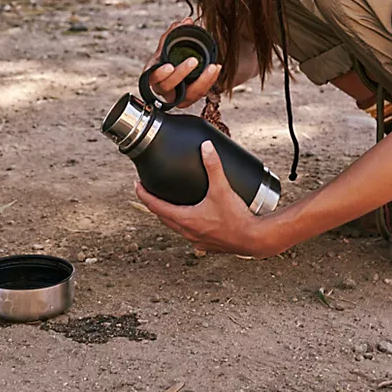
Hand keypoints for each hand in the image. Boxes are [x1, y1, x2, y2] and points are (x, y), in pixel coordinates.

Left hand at [135, 142, 282, 256]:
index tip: (137, 185)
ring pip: (176, 227)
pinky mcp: (208, 245)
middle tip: (149, 192)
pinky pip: (191, 235)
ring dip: (170, 216)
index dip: (144, 195)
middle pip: (163, 218)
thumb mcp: (222, 188)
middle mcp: (188, 232)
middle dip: (154, 204)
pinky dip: (187, 226)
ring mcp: (197, 241)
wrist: (254, 240)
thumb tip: (206, 147)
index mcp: (186, 219)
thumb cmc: (237, 217)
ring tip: (169, 204)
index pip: (156, 206)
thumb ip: (214, 166)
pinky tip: (194, 221)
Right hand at [144, 18, 221, 108]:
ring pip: (188, 95)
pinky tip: (216, 68)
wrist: (177, 72)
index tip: (169, 66)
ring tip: (212, 66)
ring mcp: (176, 97)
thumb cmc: (168, 59)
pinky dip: (209, 81)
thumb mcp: (168, 46)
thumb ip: (174, 33)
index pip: (152, 77)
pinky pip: (200, 93)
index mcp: (153, 75)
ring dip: (202, 80)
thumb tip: (187, 21)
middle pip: (169, 86)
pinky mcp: (189, 99)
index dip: (160, 74)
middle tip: (194, 60)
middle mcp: (163, 89)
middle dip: (182, 73)